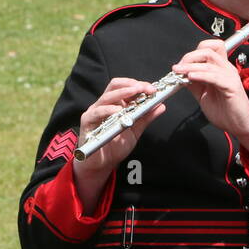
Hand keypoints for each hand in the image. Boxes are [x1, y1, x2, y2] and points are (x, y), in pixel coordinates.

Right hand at [74, 78, 165, 211]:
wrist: (102, 164)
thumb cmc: (116, 145)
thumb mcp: (135, 130)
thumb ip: (146, 118)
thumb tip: (161, 105)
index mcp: (116, 104)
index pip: (126, 87)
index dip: (139, 85)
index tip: (153, 89)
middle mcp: (105, 105)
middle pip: (115, 86)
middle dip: (132, 85)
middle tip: (147, 89)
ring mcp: (95, 112)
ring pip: (107, 97)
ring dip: (123, 93)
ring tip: (136, 92)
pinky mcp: (87, 122)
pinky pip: (96, 113)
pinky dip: (107, 110)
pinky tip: (118, 111)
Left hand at [172, 40, 248, 142]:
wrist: (239, 126)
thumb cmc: (225, 112)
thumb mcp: (203, 94)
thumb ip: (194, 83)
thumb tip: (181, 75)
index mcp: (221, 69)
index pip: (210, 48)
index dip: (193, 53)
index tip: (181, 65)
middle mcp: (227, 69)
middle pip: (208, 50)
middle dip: (189, 57)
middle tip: (178, 68)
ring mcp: (230, 77)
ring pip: (209, 62)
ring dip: (190, 66)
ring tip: (179, 72)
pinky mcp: (232, 87)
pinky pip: (214, 76)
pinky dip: (201, 75)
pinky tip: (191, 77)